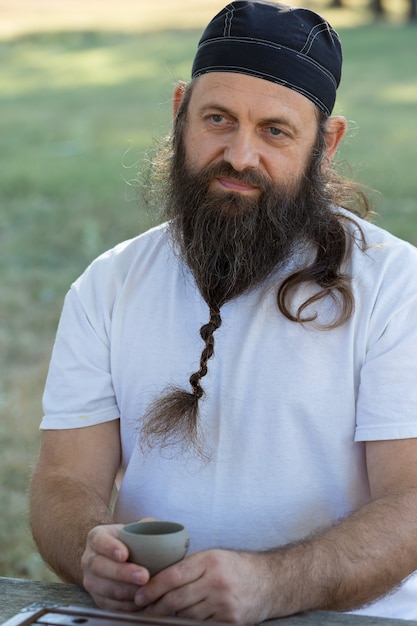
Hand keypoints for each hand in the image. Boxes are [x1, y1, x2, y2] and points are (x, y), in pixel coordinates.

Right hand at [81, 523, 150, 610]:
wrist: (120, 559)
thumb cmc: (131, 542)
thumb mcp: (135, 529)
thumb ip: (146, 526)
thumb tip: (159, 531)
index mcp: (96, 538)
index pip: (99, 541)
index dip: (110, 548)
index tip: (125, 554)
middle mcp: (89, 559)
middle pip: (100, 567)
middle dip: (122, 573)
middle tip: (143, 576)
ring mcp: (91, 580)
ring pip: (104, 588)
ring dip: (126, 591)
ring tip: (145, 590)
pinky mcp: (97, 598)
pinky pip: (109, 605)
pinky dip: (126, 604)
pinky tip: (140, 600)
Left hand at [134, 549, 273, 623]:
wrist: (269, 582)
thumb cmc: (236, 567)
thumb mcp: (214, 557)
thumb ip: (190, 567)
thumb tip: (158, 579)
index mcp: (210, 561)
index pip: (173, 575)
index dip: (153, 588)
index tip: (139, 595)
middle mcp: (217, 582)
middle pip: (176, 599)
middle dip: (156, 607)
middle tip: (143, 610)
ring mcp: (224, 603)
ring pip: (186, 615)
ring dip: (171, 616)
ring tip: (161, 614)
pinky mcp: (230, 621)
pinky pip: (201, 624)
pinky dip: (190, 622)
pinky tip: (183, 620)